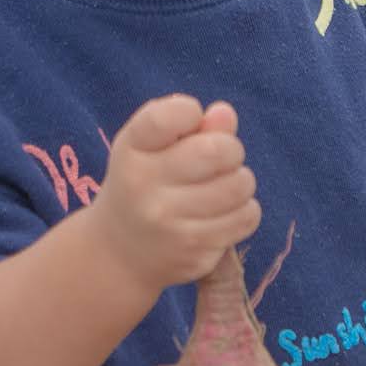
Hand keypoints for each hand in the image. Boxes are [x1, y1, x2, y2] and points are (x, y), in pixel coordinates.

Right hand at [89, 94, 260, 292]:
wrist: (119, 253)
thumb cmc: (143, 185)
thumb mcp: (152, 147)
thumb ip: (190, 125)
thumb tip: (225, 113)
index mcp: (131, 150)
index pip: (173, 115)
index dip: (191, 112)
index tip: (189, 124)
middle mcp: (143, 187)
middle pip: (217, 151)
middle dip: (230, 150)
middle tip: (221, 158)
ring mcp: (168, 224)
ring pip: (239, 186)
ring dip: (240, 182)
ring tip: (223, 187)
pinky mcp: (194, 252)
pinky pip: (246, 217)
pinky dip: (244, 210)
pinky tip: (224, 212)